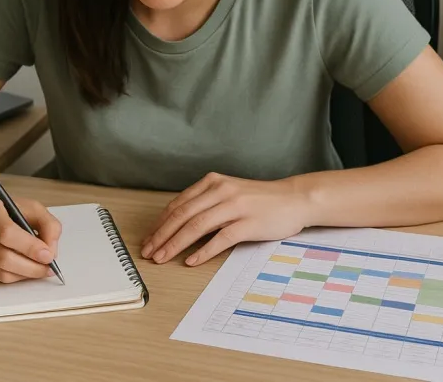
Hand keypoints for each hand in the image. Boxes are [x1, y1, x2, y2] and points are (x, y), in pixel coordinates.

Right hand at [0, 193, 61, 282]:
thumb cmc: (10, 210)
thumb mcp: (33, 208)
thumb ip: (49, 226)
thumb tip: (50, 252)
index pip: (6, 232)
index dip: (29, 247)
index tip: (48, 256)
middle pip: (3, 257)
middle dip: (31, 267)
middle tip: (49, 268)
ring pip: (0, 272)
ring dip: (25, 275)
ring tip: (40, 269)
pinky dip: (15, 276)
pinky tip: (24, 268)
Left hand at [141, 172, 312, 266]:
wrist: (294, 199)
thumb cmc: (260, 200)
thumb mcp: (229, 192)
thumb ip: (205, 202)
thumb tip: (176, 223)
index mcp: (213, 182)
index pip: (178, 204)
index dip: (160, 224)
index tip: (148, 239)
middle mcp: (221, 191)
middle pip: (182, 215)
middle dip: (161, 236)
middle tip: (148, 252)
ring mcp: (235, 207)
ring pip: (196, 226)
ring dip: (175, 244)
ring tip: (162, 258)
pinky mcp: (248, 223)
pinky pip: (220, 239)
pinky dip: (203, 251)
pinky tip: (190, 261)